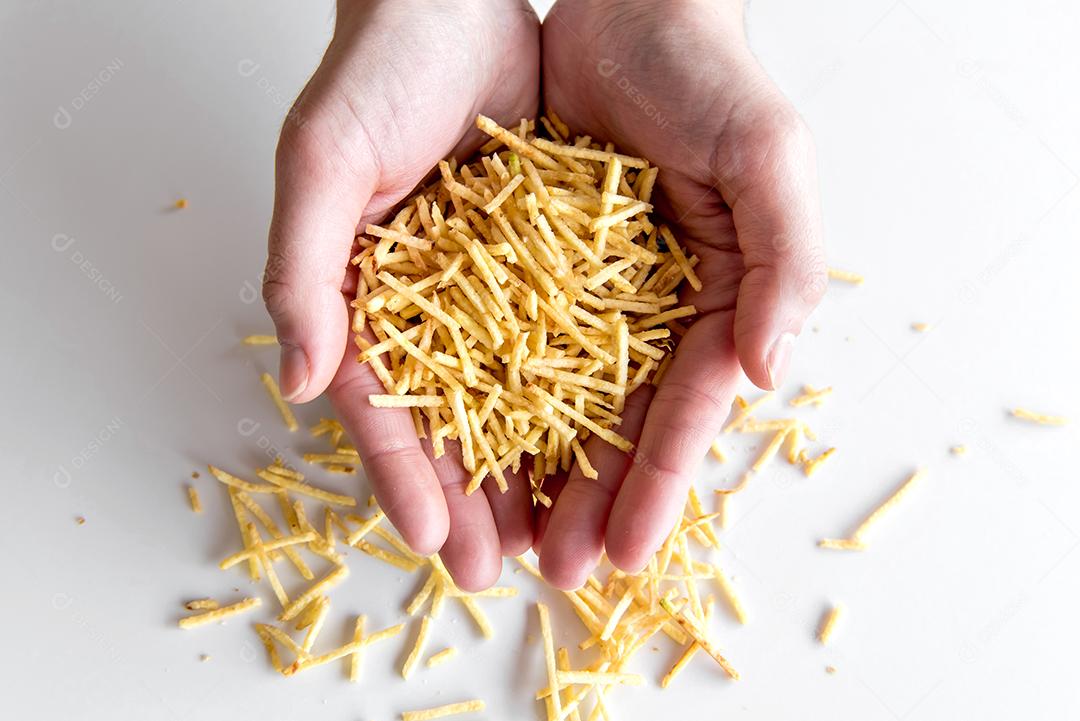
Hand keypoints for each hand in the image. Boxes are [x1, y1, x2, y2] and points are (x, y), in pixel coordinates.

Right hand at [263, 0, 540, 589]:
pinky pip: (571, 342)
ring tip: (559, 539)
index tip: (433, 543)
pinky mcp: (550, 265)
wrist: (454, 1)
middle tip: (498, 571)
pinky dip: (582, 399)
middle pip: (451, 421)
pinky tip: (604, 451)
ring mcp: (493, 293)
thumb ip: (302, 268)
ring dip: (533, 470)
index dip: (402, 475)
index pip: (381, 405)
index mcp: (365, 299)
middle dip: (471, 499)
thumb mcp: (323, 160)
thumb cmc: (374, 73)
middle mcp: (430, 309)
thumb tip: (296, 383)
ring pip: (515, 399)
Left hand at [536, 0, 825, 587]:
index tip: (625, 552)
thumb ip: (786, 259)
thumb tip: (769, 373)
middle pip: (615, 422)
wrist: (627, 6)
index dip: (656, 482)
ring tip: (502, 538)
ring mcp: (582, 295)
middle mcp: (647, 310)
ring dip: (529, 468)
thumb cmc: (709, 73)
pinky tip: (460, 446)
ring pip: (551, 399)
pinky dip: (481, 393)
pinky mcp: (524, 266)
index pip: (683, 409)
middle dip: (588, 498)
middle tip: (557, 571)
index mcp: (714, 299)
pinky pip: (498, 340)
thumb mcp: (769, 154)